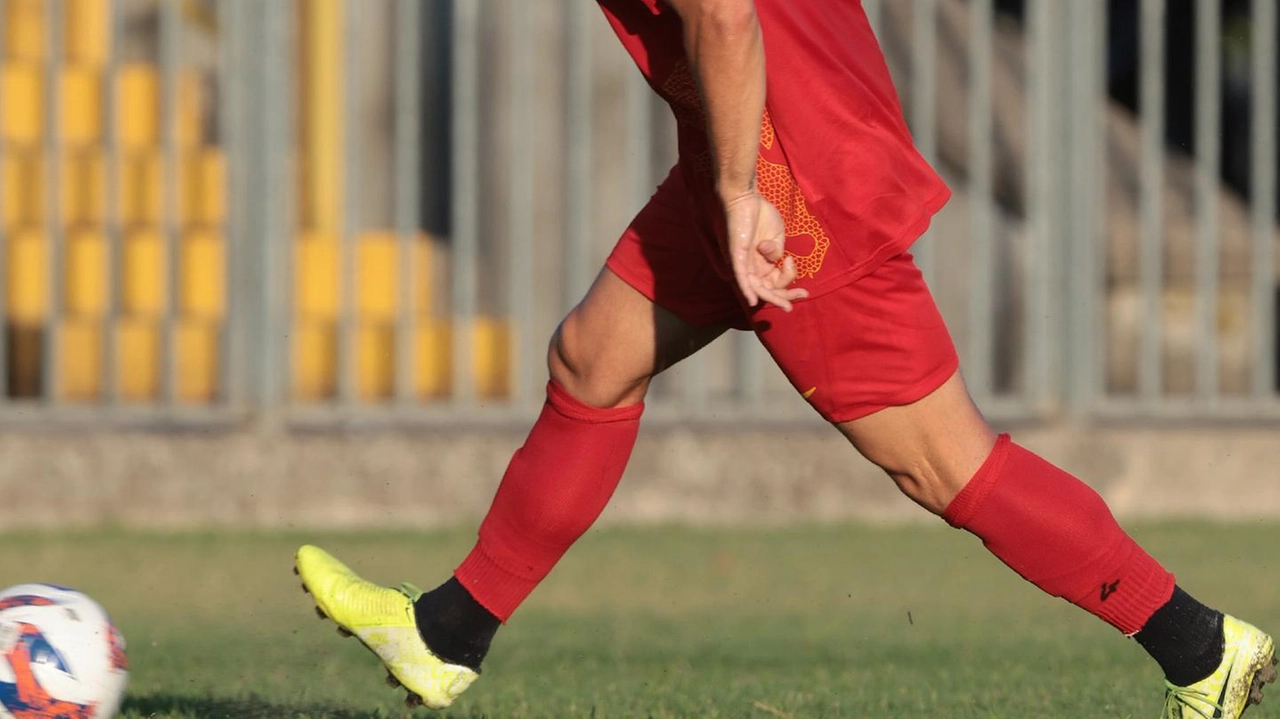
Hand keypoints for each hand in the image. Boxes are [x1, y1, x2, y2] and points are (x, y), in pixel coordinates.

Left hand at [721, 191, 809, 311]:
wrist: (745, 196)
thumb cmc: (759, 214)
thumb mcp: (776, 236)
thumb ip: (778, 252)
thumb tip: (777, 259)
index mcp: (761, 264)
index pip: (775, 282)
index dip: (789, 282)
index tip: (797, 271)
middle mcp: (750, 267)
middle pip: (767, 289)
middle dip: (785, 296)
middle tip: (803, 295)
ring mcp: (743, 263)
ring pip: (757, 288)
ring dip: (773, 297)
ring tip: (787, 305)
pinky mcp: (736, 255)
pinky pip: (740, 276)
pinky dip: (747, 289)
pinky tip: (753, 300)